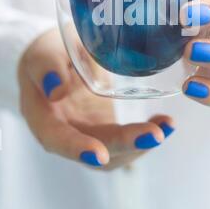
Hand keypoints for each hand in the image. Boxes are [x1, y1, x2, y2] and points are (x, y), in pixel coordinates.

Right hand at [18, 28, 173, 169]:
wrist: (57, 58)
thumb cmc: (47, 54)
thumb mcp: (43, 53)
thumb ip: (47, 67)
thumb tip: (56, 90)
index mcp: (43, 117)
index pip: (57, 139)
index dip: (78, 149)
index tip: (101, 155)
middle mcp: (66, 133)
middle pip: (95, 147)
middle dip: (126, 144)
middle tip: (154, 134)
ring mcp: (87, 133)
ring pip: (114, 150)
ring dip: (141, 143)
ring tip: (167, 126)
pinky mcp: (105, 128)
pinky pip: (125, 138)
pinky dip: (145, 133)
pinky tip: (165, 122)